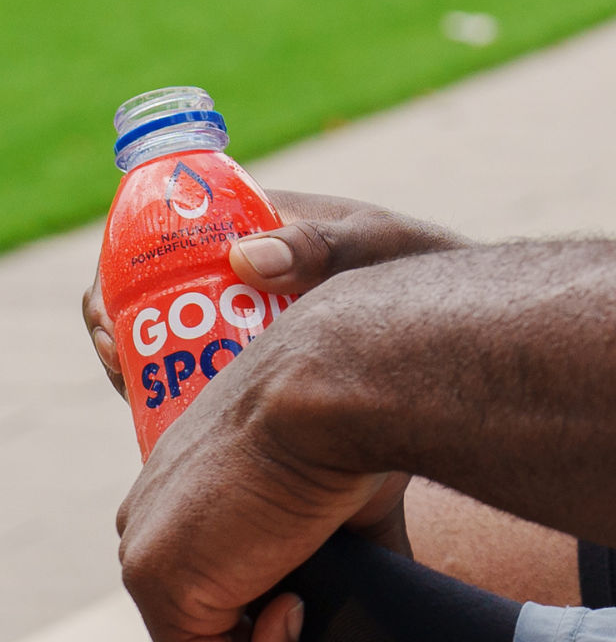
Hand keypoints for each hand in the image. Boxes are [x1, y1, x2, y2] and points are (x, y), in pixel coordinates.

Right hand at [85, 192, 463, 397]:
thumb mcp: (374, 246)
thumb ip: (322, 244)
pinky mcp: (258, 368)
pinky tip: (180, 432)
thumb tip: (247, 256)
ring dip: (143, 373)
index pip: (162, 237)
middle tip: (123, 368)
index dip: (122, 275)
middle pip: (151, 300)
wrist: (462, 329)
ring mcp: (247, 322)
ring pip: (167, 348)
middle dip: (122, 333)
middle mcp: (241, 273)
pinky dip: (176, 404)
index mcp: (256, 223)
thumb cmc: (419, 270)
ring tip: (143, 399)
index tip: (113, 317)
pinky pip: (197, 386)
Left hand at [117, 286, 405, 641]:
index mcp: (188, 470)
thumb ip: (341, 534)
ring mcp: (146, 543)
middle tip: (305, 595)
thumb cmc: (356, 402)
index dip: (258, 589)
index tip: (302, 588)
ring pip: (199, 632)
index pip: (210, 558)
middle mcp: (152, 505)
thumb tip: (385, 573)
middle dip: (255, 612)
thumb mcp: (341, 470)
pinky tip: (291, 603)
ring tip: (302, 597)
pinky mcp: (157, 577)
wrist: (339, 379)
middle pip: (197, 599)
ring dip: (260, 633)